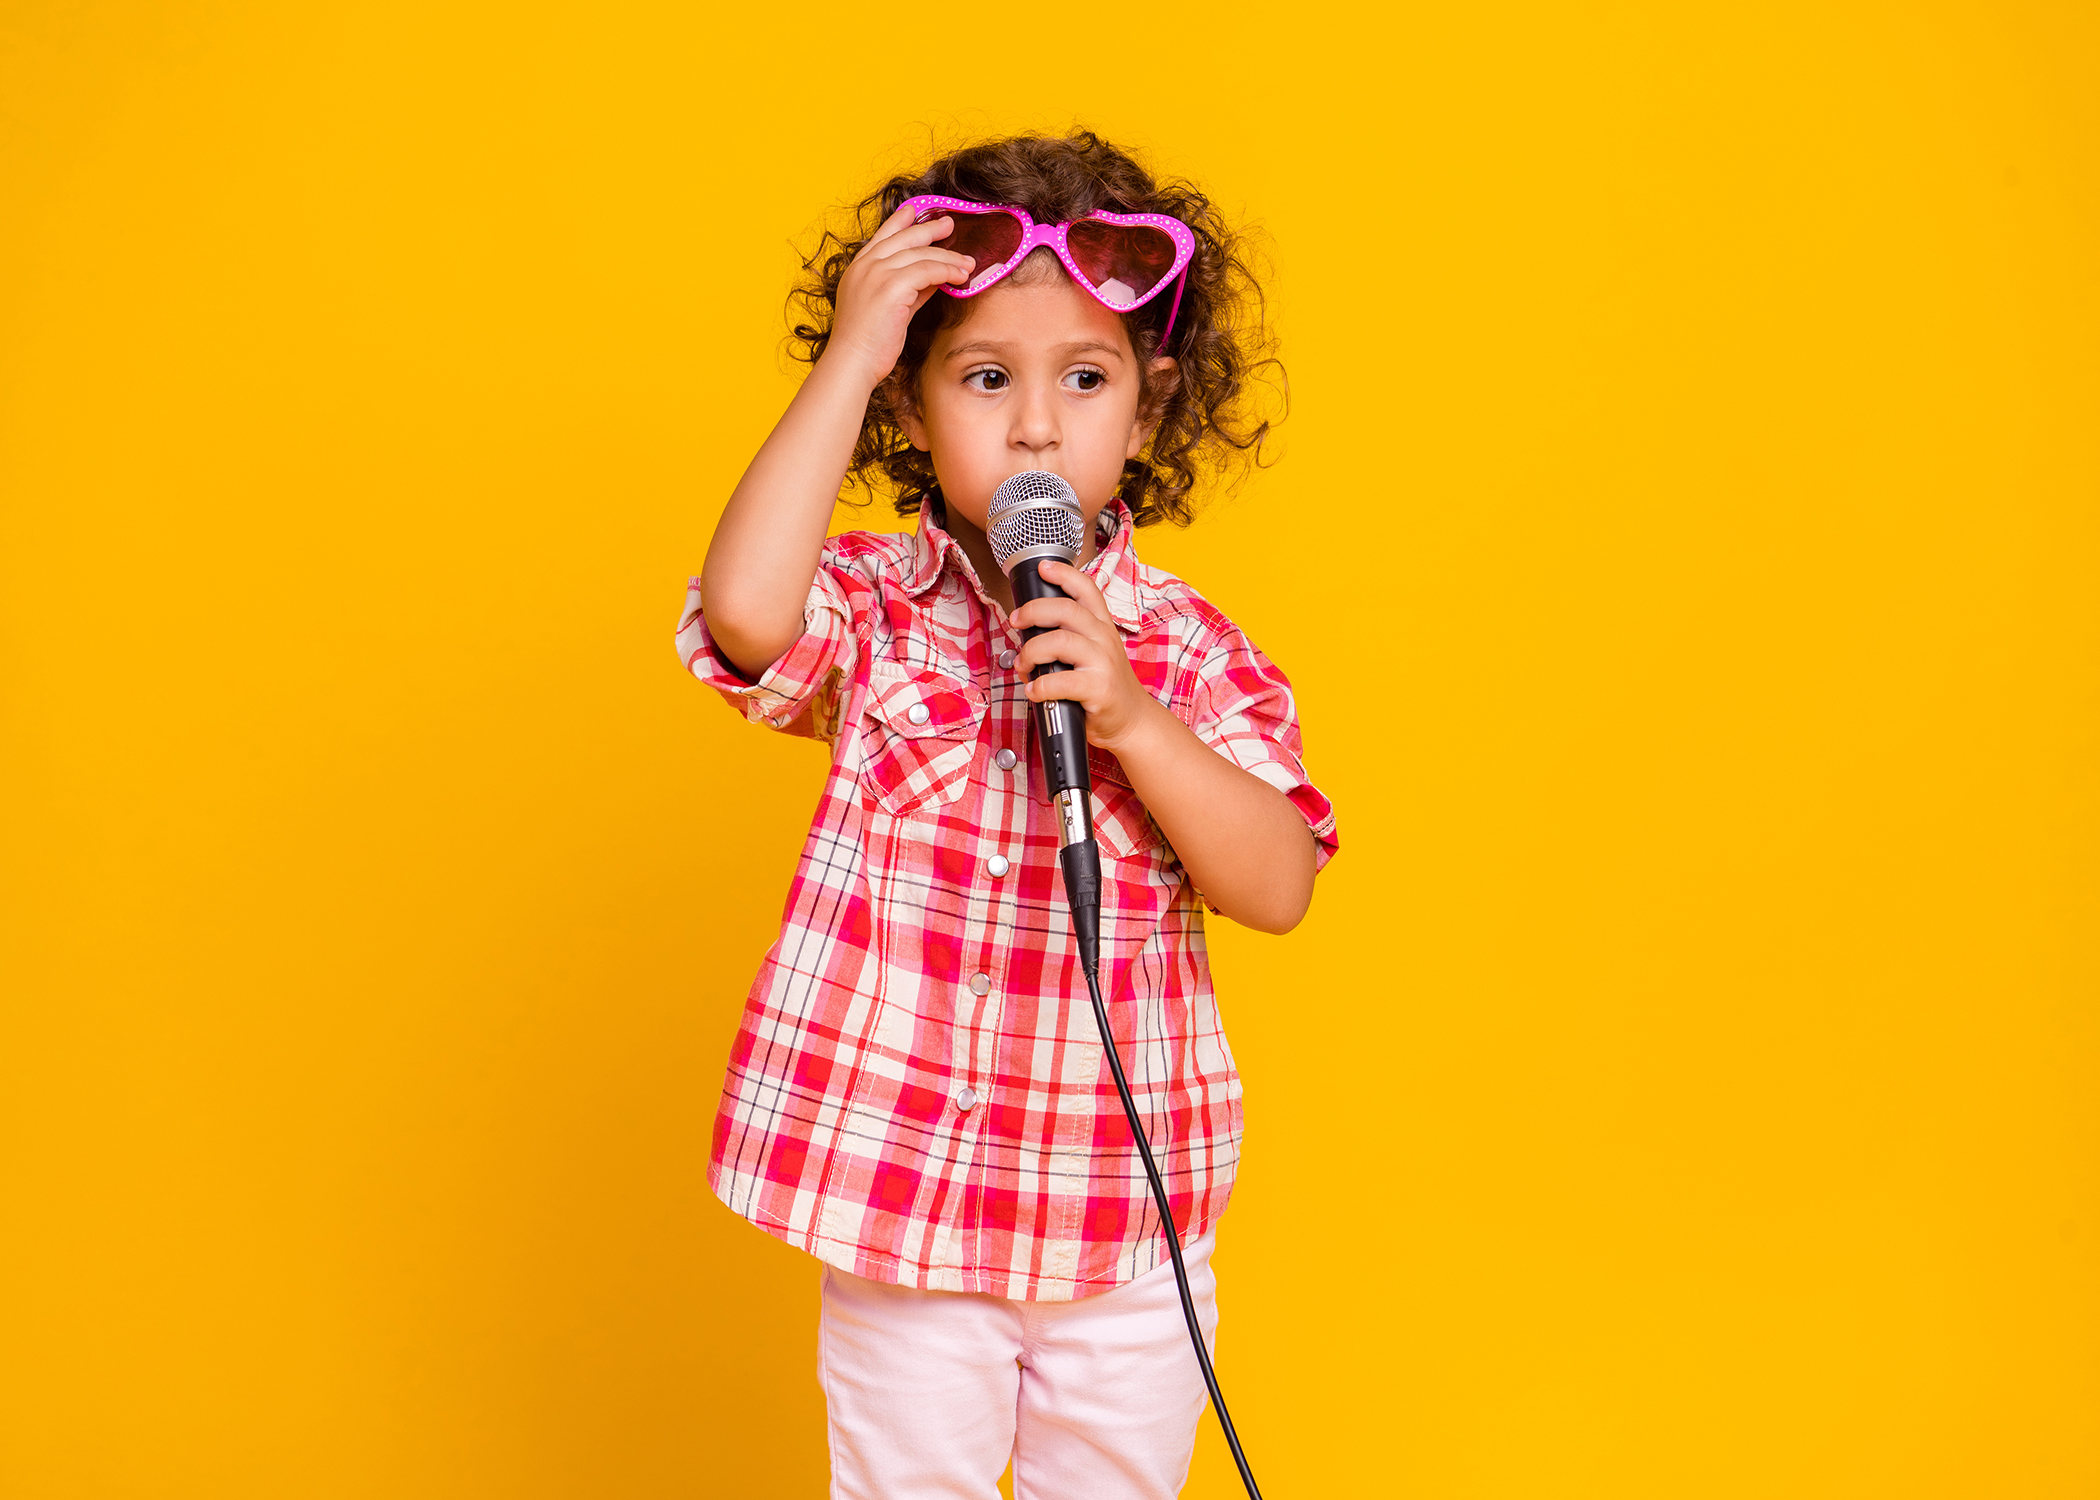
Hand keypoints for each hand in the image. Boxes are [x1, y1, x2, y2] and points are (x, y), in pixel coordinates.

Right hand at [825, 203, 975, 387]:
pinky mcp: (891, 287)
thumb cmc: (867, 343)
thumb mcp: (888, 308)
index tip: (915, 211)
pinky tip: (960, 276)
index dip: (900, 221)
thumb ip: (908, 289)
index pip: (883, 236)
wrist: (852, 362)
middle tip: (949, 225)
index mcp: (858, 269)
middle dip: (929, 229)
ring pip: (920, 254)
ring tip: (967, 262)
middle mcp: (866, 266)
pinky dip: (947, 271)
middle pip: (904, 238)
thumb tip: (933, 279)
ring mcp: (877, 274)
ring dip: (948, 256)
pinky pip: (927, 270)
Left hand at [1010, 559, 1163, 752]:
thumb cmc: (1105, 687)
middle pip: (1065, 609)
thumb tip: (1026, 641)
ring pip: (1059, 641)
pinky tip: (1035, 691)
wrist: (1132, 720)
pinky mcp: (1099, 689)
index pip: (1086, 589)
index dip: (1064, 574)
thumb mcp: (1094, 654)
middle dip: (1032, 611)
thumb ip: (1066, 641)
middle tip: (1016, 622)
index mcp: (1102, 626)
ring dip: (1031, 651)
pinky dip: (1040, 686)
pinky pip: (1060, 681)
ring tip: (1023, 664)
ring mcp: (1103, 663)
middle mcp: (1104, 639)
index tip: (1043, 568)